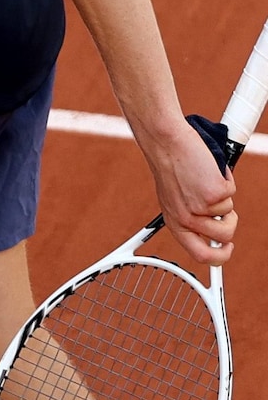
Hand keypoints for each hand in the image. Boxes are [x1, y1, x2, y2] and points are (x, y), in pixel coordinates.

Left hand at [145, 116, 238, 265]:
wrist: (166, 141)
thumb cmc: (171, 164)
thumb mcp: (175, 196)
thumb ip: (190, 213)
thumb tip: (213, 228)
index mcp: (175, 221)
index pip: (200, 255)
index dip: (218, 258)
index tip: (226, 248)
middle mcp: (186, 218)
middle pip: (223, 239)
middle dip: (230, 226)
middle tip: (226, 211)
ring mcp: (200, 207)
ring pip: (230, 215)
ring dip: (226, 199)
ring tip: (209, 181)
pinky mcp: (214, 193)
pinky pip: (231, 193)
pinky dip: (226, 179)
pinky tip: (208, 168)